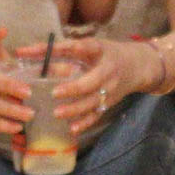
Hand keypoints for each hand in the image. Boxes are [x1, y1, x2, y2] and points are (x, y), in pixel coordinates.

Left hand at [15, 36, 157, 134]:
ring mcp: (110, 88)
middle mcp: (107, 70)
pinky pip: (97, 114)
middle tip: (54, 93)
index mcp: (101, 50)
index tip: (47, 52)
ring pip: (93, 101)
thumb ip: (69, 50)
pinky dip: (85, 122)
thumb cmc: (109, 53)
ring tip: (57, 113)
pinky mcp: (110, 102)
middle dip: (74, 88)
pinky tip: (72, 128)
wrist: (139, 66)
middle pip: (92, 81)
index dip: (65, 48)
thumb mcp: (93, 46)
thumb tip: (35, 53)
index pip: (82, 47)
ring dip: (75, 108)